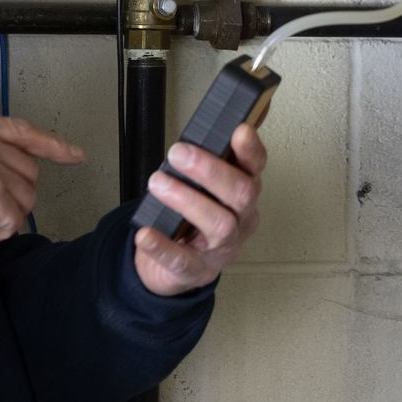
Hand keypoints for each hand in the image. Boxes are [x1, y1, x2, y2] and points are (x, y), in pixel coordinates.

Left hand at [134, 123, 266, 296]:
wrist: (173, 269)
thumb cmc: (189, 219)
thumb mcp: (200, 190)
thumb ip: (203, 165)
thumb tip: (193, 135)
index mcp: (244, 194)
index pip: (256, 169)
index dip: (251, 151)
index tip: (239, 130)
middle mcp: (241, 220)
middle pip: (242, 194)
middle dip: (210, 170)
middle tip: (179, 153)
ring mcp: (222, 249)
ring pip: (219, 225)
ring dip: (187, 200)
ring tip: (158, 184)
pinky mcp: (197, 271)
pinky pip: (182, 261)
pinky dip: (162, 246)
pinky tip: (145, 234)